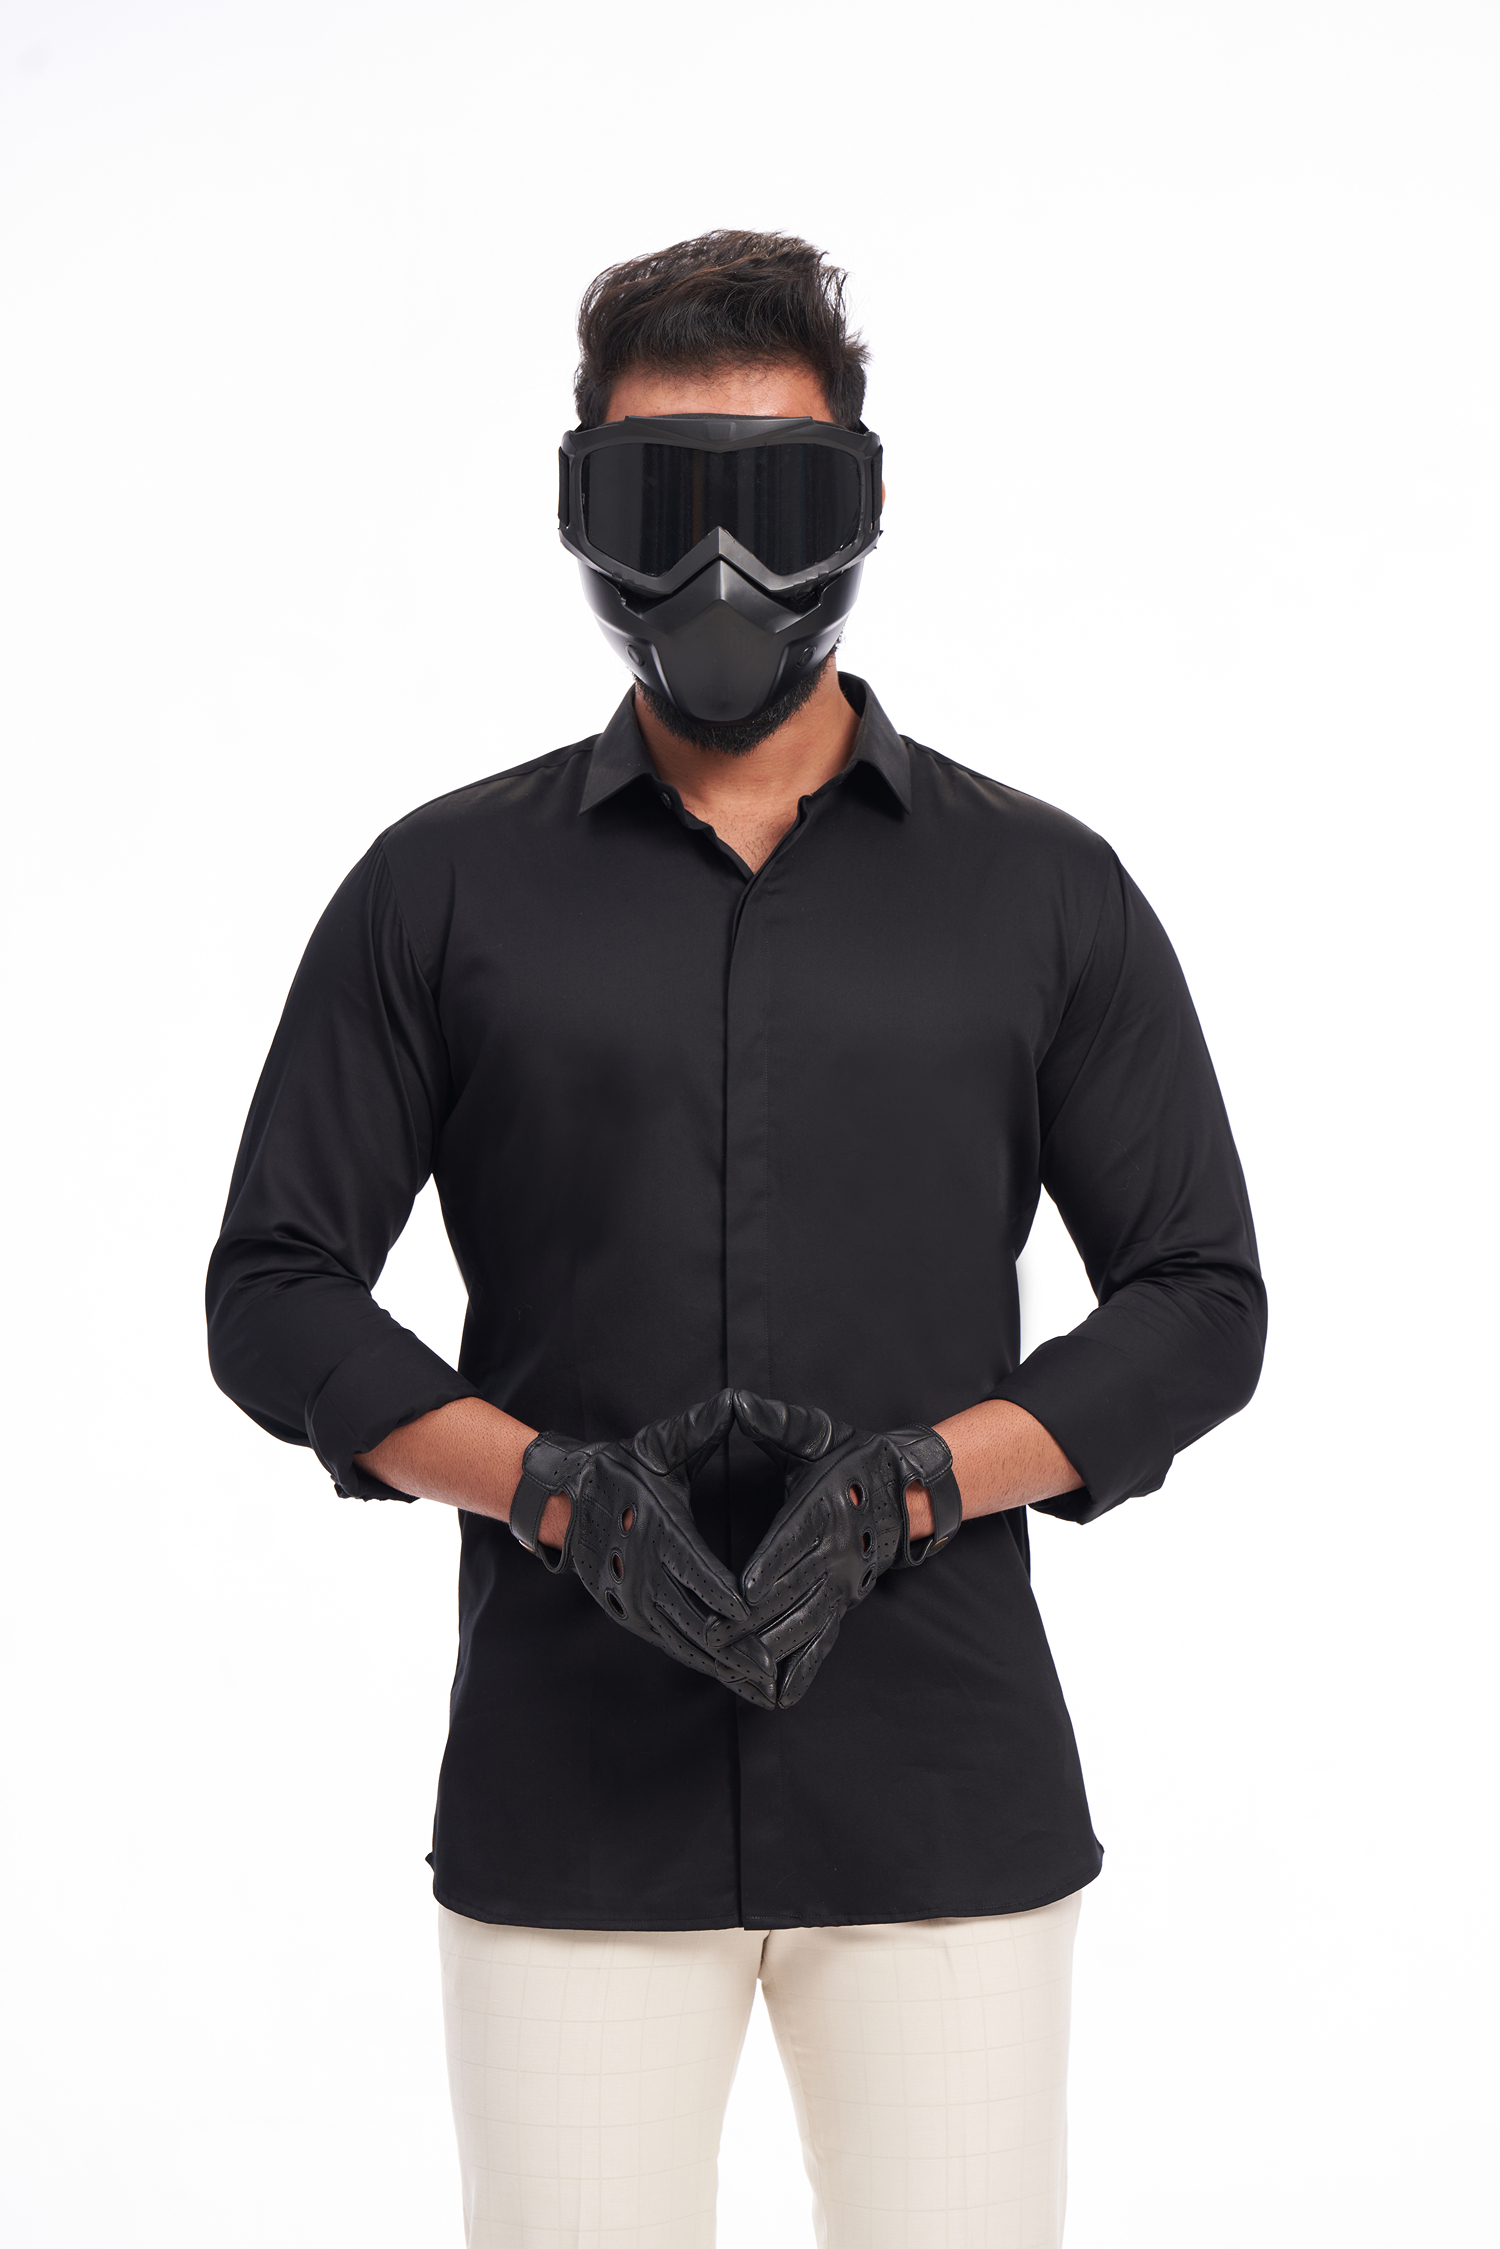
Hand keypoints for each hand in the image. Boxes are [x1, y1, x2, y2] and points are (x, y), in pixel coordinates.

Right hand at [509, 1390, 776, 1709]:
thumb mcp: (659, 1447)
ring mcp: (632, 1600)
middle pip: (696, 1621)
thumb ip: (699, 1429)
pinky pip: (671, 1644)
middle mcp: (640, 1573)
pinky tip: (731, 1674)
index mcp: (655, 1531)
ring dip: (723, 1664)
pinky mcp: (629, 1615)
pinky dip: (703, 1661)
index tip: (760, 1614)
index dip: (731, 1597)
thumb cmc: (621, 1469)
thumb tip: (736, 1402)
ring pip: (684, 1641)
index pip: (698, 1573)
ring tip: (762, 1683)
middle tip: (775, 1669)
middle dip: (737, 1647)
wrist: (564, 1497)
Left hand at [733, 1390, 960, 1707]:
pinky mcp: (841, 1607)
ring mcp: (841, 1586)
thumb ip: (777, 1421)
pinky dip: (797, 1671)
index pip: (796, 1541)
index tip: (744, 1589)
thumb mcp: (815, 1432)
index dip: (771, 1565)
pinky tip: (772, 1695)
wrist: (906, 1489)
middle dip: (753, 1617)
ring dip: (767, 1648)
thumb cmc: (850, 1456)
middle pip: (794, 1591)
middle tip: (714, 1636)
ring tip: (731, 1666)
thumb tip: (740, 1404)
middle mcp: (837, 1553)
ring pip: (804, 1624)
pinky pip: (820, 1645)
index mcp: (825, 1509)